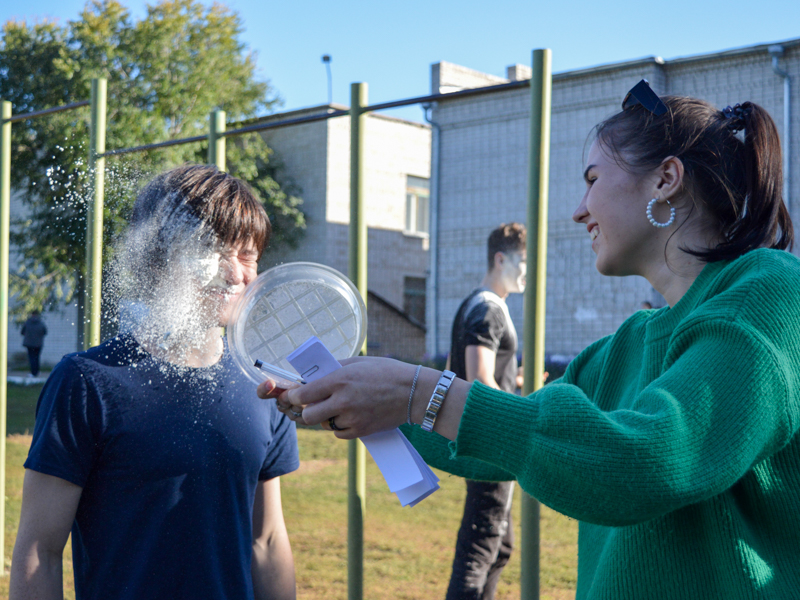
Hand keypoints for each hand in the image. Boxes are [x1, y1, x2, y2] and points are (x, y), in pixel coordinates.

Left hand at [257, 357, 416, 437]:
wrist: (414, 392)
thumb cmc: (387, 372)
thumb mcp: (358, 362)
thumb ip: (334, 368)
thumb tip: (315, 375)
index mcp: (339, 380)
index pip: (303, 393)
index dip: (292, 396)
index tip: (291, 396)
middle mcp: (342, 400)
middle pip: (308, 415)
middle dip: (305, 410)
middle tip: (311, 404)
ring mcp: (352, 418)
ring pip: (324, 425)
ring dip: (324, 417)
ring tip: (336, 407)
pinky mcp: (361, 431)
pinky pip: (339, 433)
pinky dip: (340, 426)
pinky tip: (348, 416)